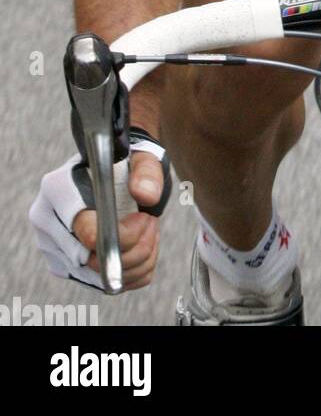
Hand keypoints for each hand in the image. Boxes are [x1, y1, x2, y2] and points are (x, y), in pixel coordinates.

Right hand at [30, 135, 170, 291]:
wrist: (111, 172)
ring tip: (145, 229)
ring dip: (136, 260)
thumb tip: (147, 195)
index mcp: (58, 189)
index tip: (144, 219)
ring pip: (102, 278)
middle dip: (136, 247)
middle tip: (149, 221)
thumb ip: (147, 172)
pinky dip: (131, 271)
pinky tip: (136, 244)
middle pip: (95, 261)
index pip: (88, 232)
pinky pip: (105, 285)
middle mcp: (47, 221)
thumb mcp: (141, 158)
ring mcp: (53, 248)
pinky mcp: (65, 267)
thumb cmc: (125, 163)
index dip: (125, 235)